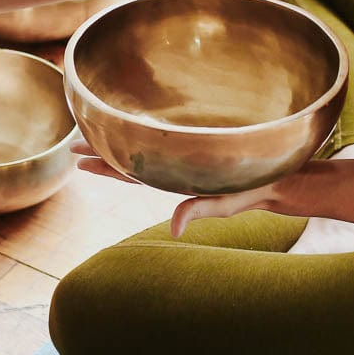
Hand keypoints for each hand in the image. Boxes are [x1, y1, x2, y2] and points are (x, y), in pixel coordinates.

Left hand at [71, 140, 275, 237]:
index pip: (129, 172)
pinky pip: (164, 137)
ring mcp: (185, 156)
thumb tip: (174, 229)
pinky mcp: (198, 145)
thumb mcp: (226, 202)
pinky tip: (136, 125)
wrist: (282, 179)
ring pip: (142, 148)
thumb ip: (199, 209)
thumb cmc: (254, 191)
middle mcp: (174, 166)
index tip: (76, 159)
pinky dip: (145, 132)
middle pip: (129, 159)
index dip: (103, 165)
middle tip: (71, 145)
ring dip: (117, 141)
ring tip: (94, 132)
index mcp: (174, 177)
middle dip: (100, 151)